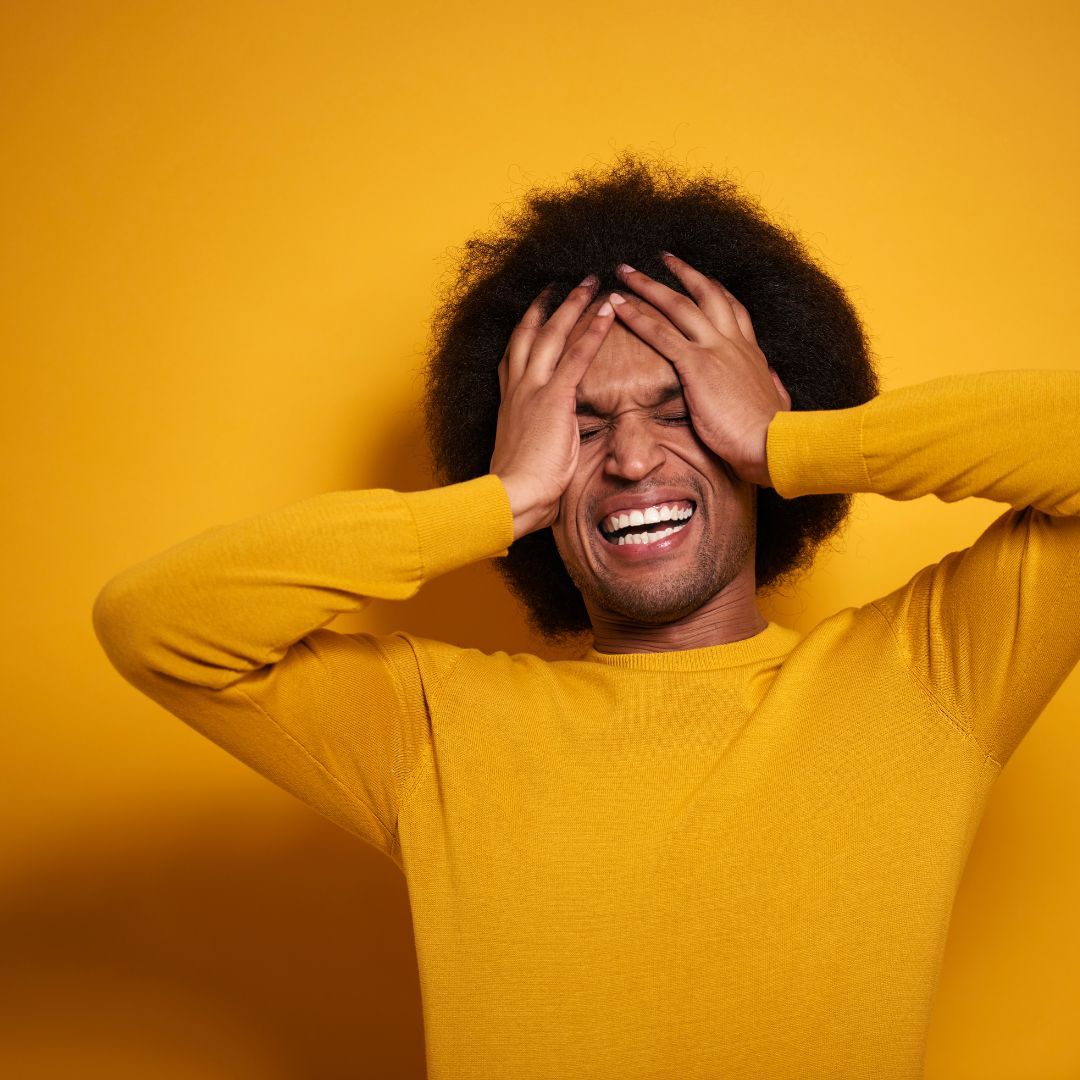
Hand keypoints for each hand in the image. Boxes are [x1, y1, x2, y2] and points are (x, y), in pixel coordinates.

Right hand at [489, 277, 615, 539]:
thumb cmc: (520, 489)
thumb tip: (551, 446)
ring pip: (552, 334)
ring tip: (589, 283)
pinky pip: (577, 355)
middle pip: (530, 334)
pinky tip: (608, 311)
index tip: (535, 314)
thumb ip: (539, 440)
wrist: (511, 496)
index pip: (515, 358)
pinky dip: (593, 330)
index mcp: (510, 402)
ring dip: (572, 305)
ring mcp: (533, 389)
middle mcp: (517, 388)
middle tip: (562, 284)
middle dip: (547, 306)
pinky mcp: (553, 397)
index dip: (526, 332)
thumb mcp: (526, 456)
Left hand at [609, 254, 790, 486]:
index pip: (732, 309)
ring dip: (648, 286)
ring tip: (625, 271)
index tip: (701, 278)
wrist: (773, 442)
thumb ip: (773, 384)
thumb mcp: (777, 401)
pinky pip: (660, 334)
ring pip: (678, 306)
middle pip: (705, 294)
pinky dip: (636, 317)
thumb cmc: (772, 433)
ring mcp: (715, 350)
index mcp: (751, 352)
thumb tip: (773, 376)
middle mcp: (733, 342)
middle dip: (681, 272)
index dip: (715, 290)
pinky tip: (618, 307)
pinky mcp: (697, 365)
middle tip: (661, 257)